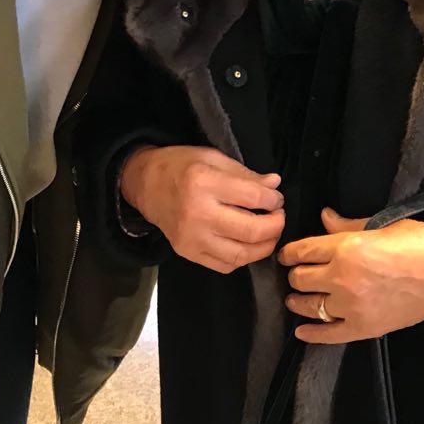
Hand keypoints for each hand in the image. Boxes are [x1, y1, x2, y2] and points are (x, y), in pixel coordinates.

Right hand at [120, 145, 284, 273]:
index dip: (274, 200)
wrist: (145, 184)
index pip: (253, 198)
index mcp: (204, 183)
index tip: (276, 198)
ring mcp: (192, 238)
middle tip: (278, 217)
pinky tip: (247, 245)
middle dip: (275, 225)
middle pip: (251, 231)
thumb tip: (275, 186)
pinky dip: (243, 258)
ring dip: (264, 246)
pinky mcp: (187, 253)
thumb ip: (245, 174)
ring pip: (241, 255)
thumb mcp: (213, 157)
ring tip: (269, 234)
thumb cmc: (180, 166)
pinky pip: (225, 266)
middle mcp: (198, 214)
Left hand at [278, 208, 423, 343]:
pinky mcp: (364, 328)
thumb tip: (324, 217)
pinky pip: (328, 334)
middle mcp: (342, 277)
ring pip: (308, 306)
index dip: (290, 252)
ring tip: (297, 297)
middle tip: (297, 273)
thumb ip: (348, 225)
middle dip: (295, 274)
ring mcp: (352, 306)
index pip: (302, 250)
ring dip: (298, 300)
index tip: (287, 254)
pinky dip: (311, 334)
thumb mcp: (383, 224)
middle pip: (300, 278)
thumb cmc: (422, 242)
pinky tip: (302, 331)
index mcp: (346, 247)